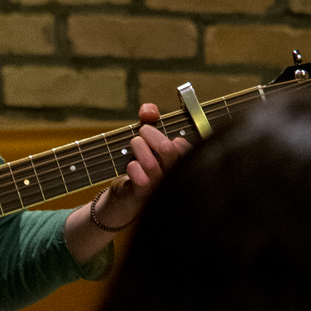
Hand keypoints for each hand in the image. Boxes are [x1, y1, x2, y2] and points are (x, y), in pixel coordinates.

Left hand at [63, 101, 190, 261]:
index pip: (185, 146)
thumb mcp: (146, 141)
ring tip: (134, 144)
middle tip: (142, 131)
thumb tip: (149, 110)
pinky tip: (131, 166)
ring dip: (139, 148)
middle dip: (151, 134)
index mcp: (180, 163)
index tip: (155, 126)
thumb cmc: (140, 168)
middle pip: (169, 151)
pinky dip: (133, 167)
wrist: (125, 201)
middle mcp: (173, 177)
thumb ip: (150, 121)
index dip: (170, 131)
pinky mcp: (142, 197)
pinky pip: (141, 181)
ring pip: (152, 165)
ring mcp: (159, 189)